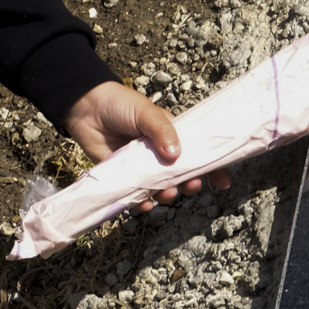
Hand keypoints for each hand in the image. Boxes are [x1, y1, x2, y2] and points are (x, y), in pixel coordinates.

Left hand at [62, 80, 231, 210]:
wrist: (84, 108)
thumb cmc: (119, 104)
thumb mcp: (146, 112)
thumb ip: (162, 130)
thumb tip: (176, 154)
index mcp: (171, 135)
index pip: (197, 153)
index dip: (212, 167)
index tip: (224, 182)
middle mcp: (159, 154)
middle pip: (181, 175)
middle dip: (189, 183)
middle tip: (190, 186)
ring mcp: (141, 167)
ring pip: (160, 188)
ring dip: (166, 195)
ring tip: (165, 194)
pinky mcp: (122, 176)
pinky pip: (136, 195)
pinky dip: (142, 203)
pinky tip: (144, 204)